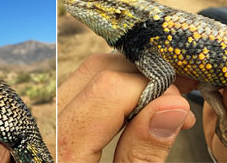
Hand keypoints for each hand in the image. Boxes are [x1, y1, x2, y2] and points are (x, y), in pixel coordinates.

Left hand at [58, 53, 195, 161]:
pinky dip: (114, 91)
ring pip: (89, 73)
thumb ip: (143, 154)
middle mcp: (47, 123)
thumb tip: (172, 106)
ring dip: (131, 81)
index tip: (179, 108)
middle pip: (97, 71)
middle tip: (175, 104)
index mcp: (62, 148)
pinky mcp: (54, 118)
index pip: (108, 89)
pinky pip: (83, 88)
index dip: (151, 90)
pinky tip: (136, 108)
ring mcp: (47, 117)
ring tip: (160, 108)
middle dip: (143, 79)